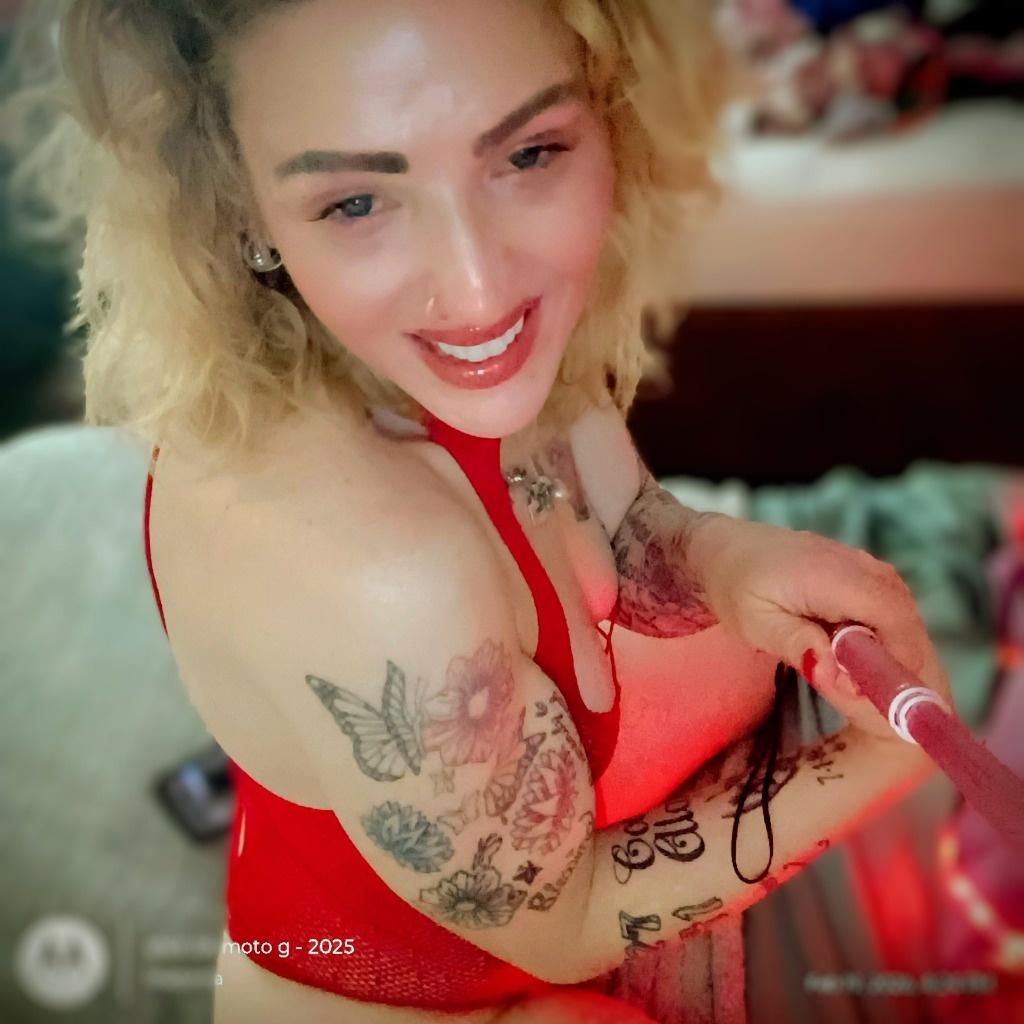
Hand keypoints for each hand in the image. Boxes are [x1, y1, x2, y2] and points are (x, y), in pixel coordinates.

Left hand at [689, 516, 954, 742]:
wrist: (723, 549)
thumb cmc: (734, 587)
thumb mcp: (755, 623)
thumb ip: (797, 645)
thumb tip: (836, 675)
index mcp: (831, 575)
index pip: (892, 616)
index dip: (900, 657)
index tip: (889, 694)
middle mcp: (855, 562)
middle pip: (904, 614)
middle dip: (900, 657)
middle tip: (878, 695)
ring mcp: (860, 561)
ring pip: (900, 608)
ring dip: (892, 644)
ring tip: (865, 677)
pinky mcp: (860, 568)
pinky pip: (887, 600)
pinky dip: (882, 629)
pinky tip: (856, 652)